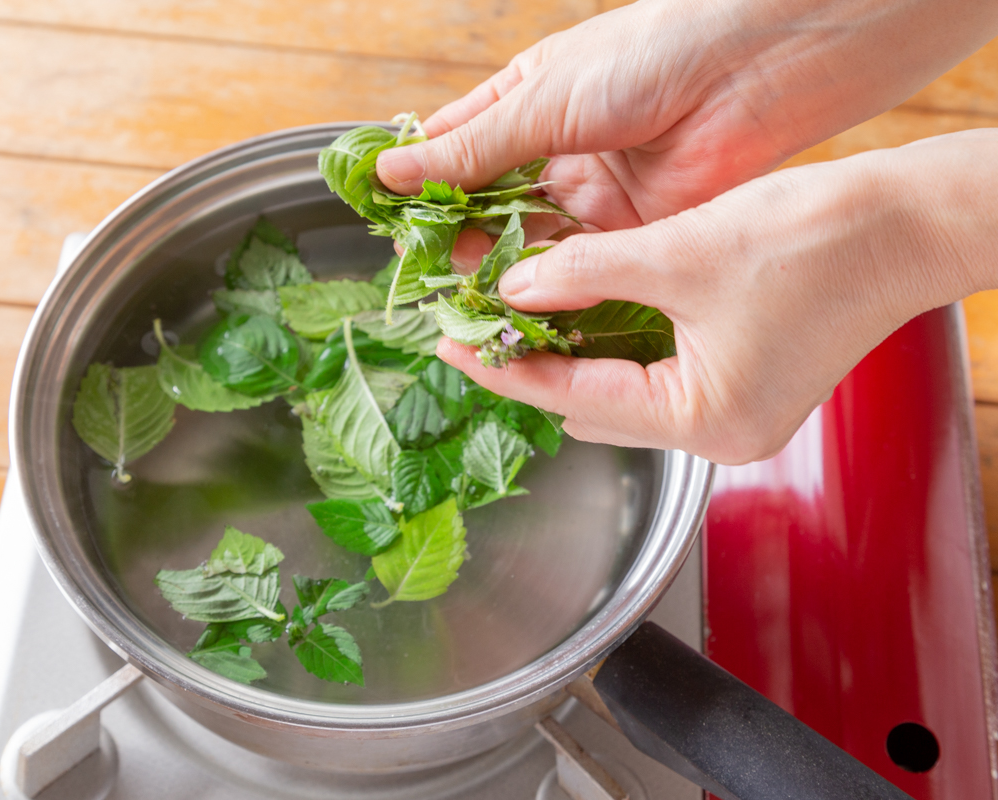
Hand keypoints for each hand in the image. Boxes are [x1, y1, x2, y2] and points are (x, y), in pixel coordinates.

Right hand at [378, 0, 997, 234]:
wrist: (756, 69)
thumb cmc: (648, 56)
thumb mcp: (542, 101)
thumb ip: (471, 150)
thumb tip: (390, 174)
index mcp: (527, 103)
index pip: (455, 150)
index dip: (418, 184)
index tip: (384, 220)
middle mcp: (555, 151)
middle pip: (486, 206)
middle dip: (453, 236)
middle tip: (421, 269)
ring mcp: (593, 193)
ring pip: (527, 240)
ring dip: (494, 264)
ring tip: (459, 290)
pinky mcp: (631, 230)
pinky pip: (578, 266)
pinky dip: (547, 284)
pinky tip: (515, 300)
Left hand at [437, 131, 997, 462]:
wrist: (905, 226)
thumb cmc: (818, 243)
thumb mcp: (678, 254)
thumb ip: (584, 273)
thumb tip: (515, 287)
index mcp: (703, 420)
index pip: (570, 398)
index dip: (500, 366)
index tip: (447, 342)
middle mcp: (718, 434)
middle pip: (590, 406)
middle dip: (528, 362)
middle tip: (471, 320)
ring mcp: (734, 416)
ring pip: (620, 394)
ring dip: (569, 353)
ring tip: (513, 312)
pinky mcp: (745, 388)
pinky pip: (654, 379)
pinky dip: (612, 348)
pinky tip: (578, 312)